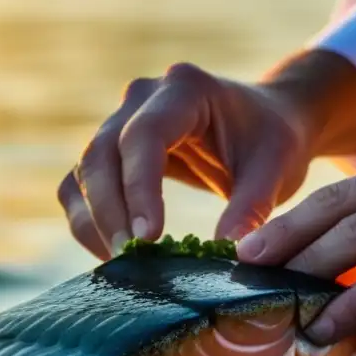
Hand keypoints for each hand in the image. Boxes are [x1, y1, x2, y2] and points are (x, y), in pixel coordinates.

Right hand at [58, 62, 310, 259]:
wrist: (266, 122)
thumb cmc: (272, 140)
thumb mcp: (275, 169)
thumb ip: (253, 207)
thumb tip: (228, 252)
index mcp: (184, 90)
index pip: (144, 136)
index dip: (139, 188)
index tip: (148, 238)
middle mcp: (141, 98)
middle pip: (101, 155)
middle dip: (111, 213)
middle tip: (131, 260)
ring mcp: (119, 122)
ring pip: (84, 173)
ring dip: (94, 222)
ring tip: (122, 265)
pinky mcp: (111, 152)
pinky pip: (81, 186)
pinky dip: (89, 221)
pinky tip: (113, 254)